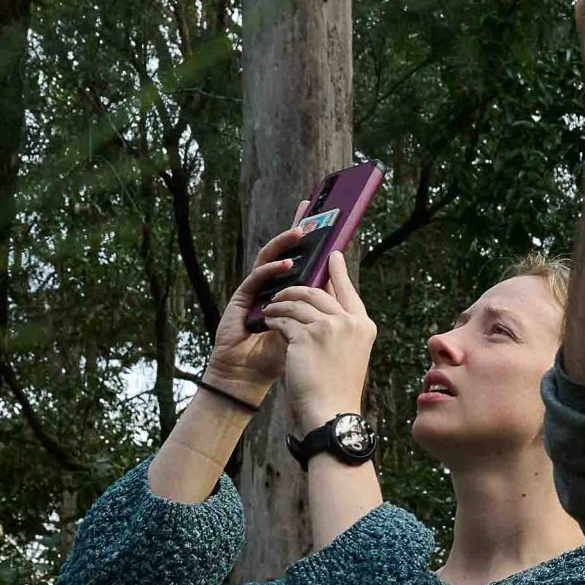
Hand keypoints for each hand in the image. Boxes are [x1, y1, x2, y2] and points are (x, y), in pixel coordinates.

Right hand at [204, 202, 311, 403]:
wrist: (249, 376)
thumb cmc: (278, 355)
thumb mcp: (308, 329)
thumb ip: (321, 307)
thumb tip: (342, 284)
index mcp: (290, 291)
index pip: (304, 260)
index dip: (313, 242)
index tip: (328, 221)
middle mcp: (272, 286)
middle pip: (286, 252)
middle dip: (297, 230)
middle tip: (310, 209)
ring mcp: (256, 290)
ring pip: (270, 258)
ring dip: (285, 243)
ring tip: (301, 231)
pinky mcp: (241, 298)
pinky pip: (257, 278)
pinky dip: (271, 270)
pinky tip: (285, 265)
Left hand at [268, 252, 377, 431]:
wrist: (330, 411)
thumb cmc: (336, 387)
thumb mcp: (348, 353)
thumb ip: (341, 329)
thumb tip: (320, 308)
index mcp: (363, 325)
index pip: (349, 291)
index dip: (339, 271)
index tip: (333, 255)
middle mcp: (349, 322)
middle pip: (318, 292)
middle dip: (295, 289)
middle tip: (282, 291)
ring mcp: (329, 327)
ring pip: (297, 303)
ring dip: (279, 304)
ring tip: (269, 309)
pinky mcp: (306, 336)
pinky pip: (284, 319)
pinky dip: (272, 319)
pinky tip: (266, 322)